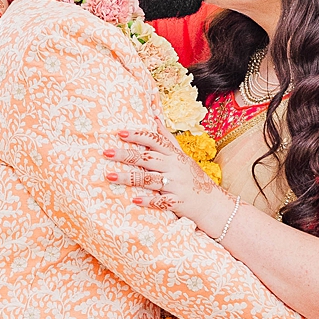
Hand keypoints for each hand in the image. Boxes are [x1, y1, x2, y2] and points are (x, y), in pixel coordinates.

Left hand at [104, 128, 219, 224]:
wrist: (213, 202)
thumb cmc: (192, 177)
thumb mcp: (182, 155)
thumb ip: (166, 138)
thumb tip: (155, 116)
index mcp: (174, 155)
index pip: (154, 141)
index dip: (138, 136)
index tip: (120, 132)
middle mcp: (174, 168)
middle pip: (147, 158)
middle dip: (126, 155)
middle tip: (106, 152)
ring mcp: (175, 185)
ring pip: (149, 179)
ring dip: (129, 177)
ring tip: (110, 175)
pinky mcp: (177, 202)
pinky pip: (161, 201)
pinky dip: (148, 200)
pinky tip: (134, 200)